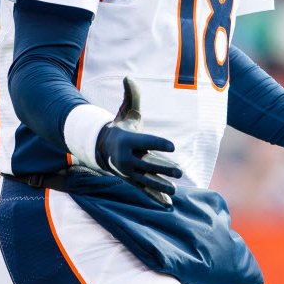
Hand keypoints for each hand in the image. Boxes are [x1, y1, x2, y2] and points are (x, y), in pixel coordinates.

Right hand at [95, 77, 182, 205]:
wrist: (103, 147)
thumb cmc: (121, 126)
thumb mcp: (127, 111)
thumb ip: (131, 95)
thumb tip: (128, 77)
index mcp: (128, 141)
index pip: (146, 142)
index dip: (159, 144)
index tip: (173, 146)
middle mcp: (127, 158)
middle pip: (147, 165)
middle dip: (163, 169)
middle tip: (180, 171)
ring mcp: (129, 172)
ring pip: (146, 181)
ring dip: (160, 187)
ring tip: (175, 190)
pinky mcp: (132, 181)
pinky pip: (144, 191)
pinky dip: (155, 198)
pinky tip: (168, 205)